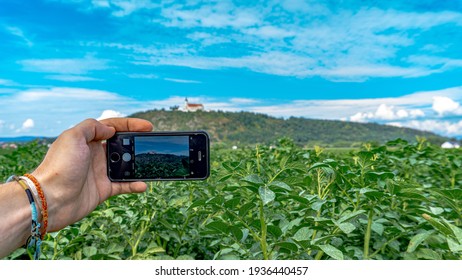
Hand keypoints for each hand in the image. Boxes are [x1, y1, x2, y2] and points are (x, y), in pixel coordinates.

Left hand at [31, 118, 152, 231]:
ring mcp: (99, 173)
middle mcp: (94, 155)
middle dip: (136, 143)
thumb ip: (92, 127)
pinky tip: (143, 184)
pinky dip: (134, 185)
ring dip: (137, 164)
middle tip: (149, 144)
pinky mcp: (103, 190)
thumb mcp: (72, 137)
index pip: (112, 127)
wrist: (50, 199)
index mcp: (87, 140)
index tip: (147, 126)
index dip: (130, 125)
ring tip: (149, 163)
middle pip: (121, 145)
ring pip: (125, 165)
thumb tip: (110, 129)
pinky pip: (123, 185)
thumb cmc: (59, 167)